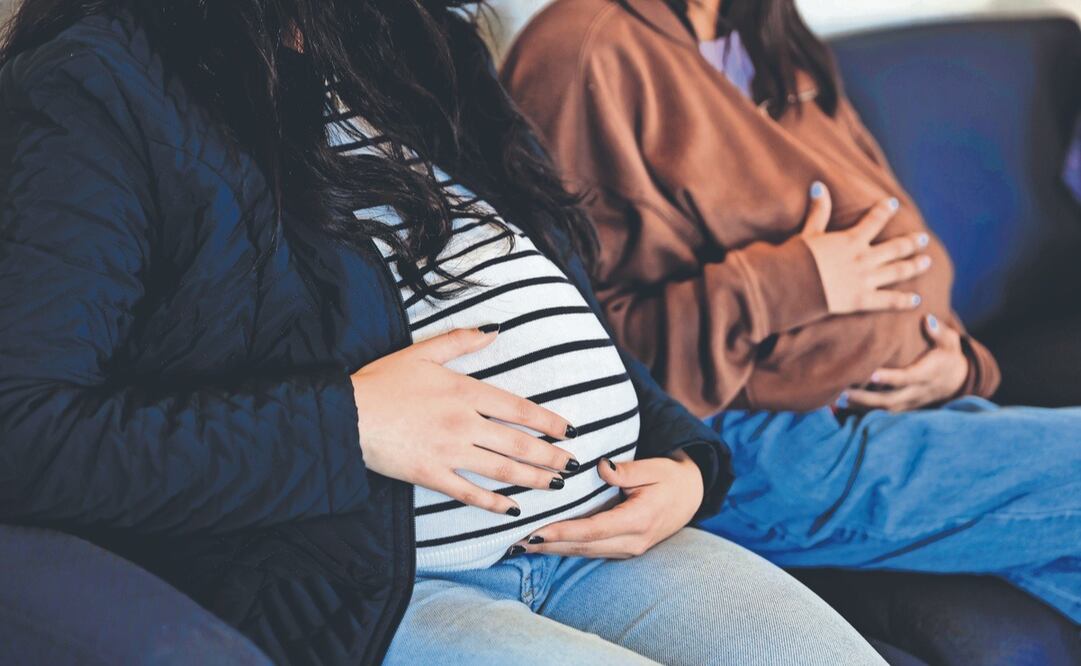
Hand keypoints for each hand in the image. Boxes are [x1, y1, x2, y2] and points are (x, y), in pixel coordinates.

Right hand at [351, 326, 578, 515]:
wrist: (348, 414)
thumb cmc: (383, 381)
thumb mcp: (423, 352)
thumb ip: (461, 340)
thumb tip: (495, 329)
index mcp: (465, 392)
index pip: (518, 409)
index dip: (548, 422)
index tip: (569, 431)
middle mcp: (464, 424)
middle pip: (518, 444)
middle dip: (550, 457)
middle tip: (572, 466)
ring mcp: (449, 452)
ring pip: (502, 470)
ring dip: (533, 479)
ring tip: (555, 486)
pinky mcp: (431, 476)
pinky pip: (469, 493)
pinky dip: (493, 503)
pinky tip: (512, 510)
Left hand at [510, 451, 703, 558]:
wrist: (692, 496)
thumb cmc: (669, 477)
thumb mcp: (653, 468)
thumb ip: (626, 470)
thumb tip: (601, 467)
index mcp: (639, 520)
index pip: (593, 529)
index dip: (563, 532)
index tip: (536, 532)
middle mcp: (632, 541)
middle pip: (583, 546)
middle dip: (548, 546)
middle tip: (514, 543)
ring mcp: (628, 549)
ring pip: (584, 552)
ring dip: (553, 550)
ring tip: (521, 546)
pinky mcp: (622, 549)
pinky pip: (590, 550)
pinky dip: (565, 548)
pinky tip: (544, 544)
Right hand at [802, 182, 931, 314]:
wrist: (790, 284)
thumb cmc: (796, 258)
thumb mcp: (808, 233)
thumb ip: (818, 212)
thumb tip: (818, 186)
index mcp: (851, 240)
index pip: (874, 220)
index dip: (884, 210)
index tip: (893, 204)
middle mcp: (863, 258)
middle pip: (895, 248)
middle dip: (910, 242)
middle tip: (922, 239)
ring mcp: (865, 280)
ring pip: (898, 271)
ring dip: (914, 265)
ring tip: (926, 261)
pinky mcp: (861, 300)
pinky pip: (888, 300)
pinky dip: (903, 301)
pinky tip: (916, 300)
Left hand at [842, 314, 968, 411]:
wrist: (955, 379)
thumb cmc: (946, 354)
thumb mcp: (949, 341)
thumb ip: (938, 331)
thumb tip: (927, 319)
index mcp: (927, 374)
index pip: (907, 378)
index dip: (890, 378)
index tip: (872, 373)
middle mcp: (917, 392)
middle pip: (890, 400)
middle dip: (866, 398)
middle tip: (843, 390)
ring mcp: (910, 402)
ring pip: (884, 410)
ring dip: (861, 406)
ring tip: (838, 398)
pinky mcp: (904, 407)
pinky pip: (884, 413)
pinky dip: (864, 411)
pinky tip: (844, 406)